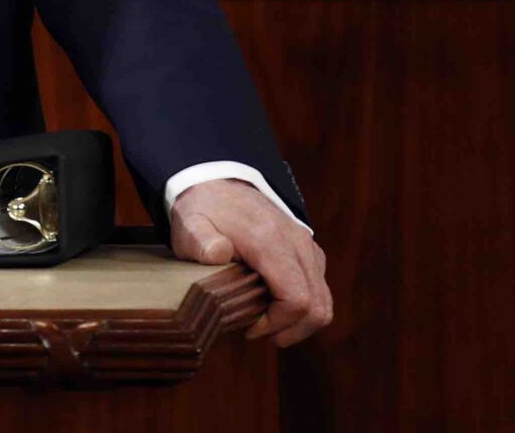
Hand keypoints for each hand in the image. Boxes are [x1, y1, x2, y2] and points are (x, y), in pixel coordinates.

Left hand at [169, 178, 332, 345]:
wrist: (221, 183)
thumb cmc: (205, 211)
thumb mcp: (191, 224)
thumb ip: (200, 240)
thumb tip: (218, 252)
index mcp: (270, 242)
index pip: (297, 299)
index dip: (277, 324)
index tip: (249, 328)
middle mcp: (297, 243)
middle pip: (317, 306)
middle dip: (290, 330)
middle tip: (258, 332)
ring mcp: (307, 246)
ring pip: (324, 301)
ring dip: (300, 323)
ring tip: (268, 324)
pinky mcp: (308, 250)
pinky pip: (320, 289)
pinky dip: (304, 307)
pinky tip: (274, 306)